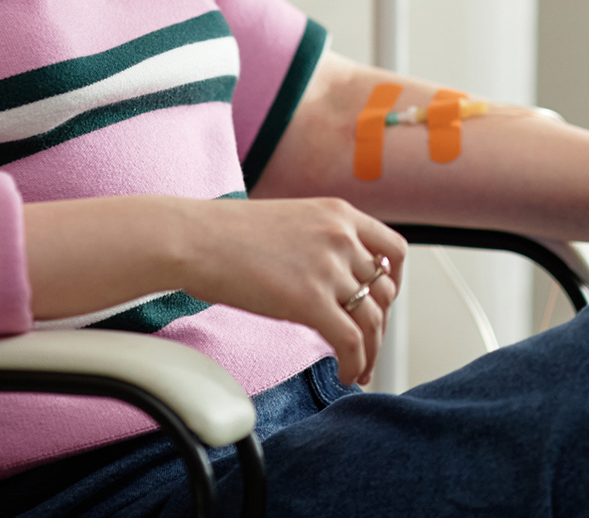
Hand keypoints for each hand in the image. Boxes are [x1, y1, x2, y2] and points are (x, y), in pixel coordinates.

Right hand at [170, 198, 405, 386]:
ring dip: (372, 352)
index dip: (393, 283)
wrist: (195, 238)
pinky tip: (346, 374)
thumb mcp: (291, 221)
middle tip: (368, 344)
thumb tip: (331, 276)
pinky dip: (356, 363)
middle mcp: (342, 237)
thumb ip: (320, 242)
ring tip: (360, 368)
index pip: (393, 250)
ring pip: (373, 320)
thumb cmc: (227, 234)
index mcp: (339, 214)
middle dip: (380, 324)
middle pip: (384, 292)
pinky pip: (351, 341)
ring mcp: (328, 268)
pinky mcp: (311, 300)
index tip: (381, 303)